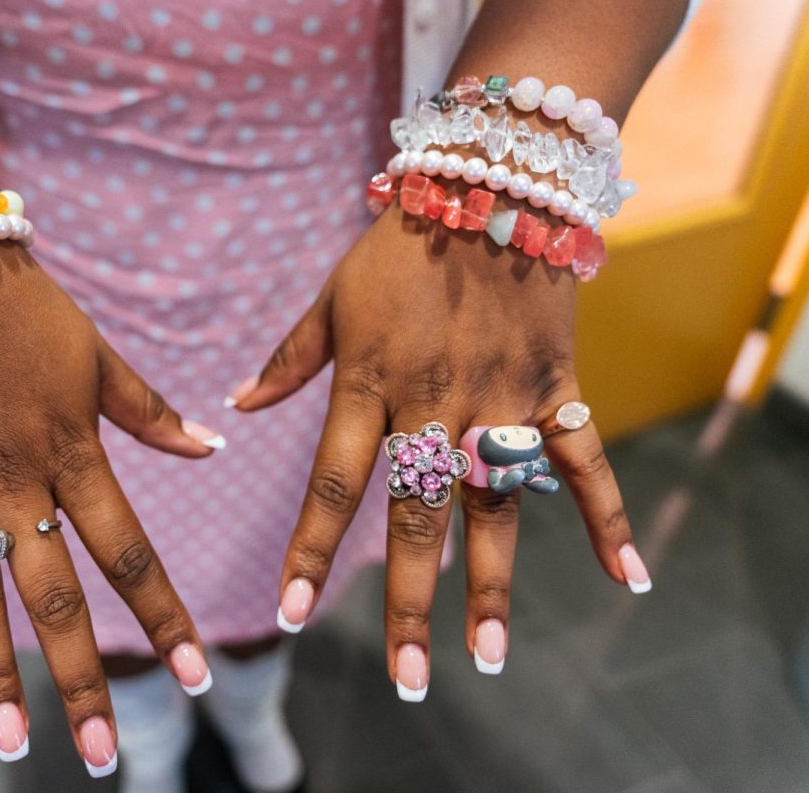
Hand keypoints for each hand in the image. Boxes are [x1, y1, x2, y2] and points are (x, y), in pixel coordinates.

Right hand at [0, 178, 217, 769]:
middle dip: (84, 678)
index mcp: (69, 452)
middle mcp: (10, 480)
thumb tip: (213, 447)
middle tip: (107, 755)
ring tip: (11, 745)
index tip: (197, 676)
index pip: (128, 552)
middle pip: (53, 596)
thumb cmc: (25, 303)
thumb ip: (150, 412)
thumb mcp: (98, 354)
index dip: (164, 617)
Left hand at [232, 201, 649, 693]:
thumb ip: (287, 360)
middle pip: (415, 517)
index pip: (332, 483)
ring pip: (495, 507)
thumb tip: (232, 410)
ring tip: (486, 657)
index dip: (308, 551)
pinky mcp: (556, 387)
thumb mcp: (330, 297)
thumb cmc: (397, 244)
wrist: (489, 180)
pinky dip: (607, 517)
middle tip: (407, 676)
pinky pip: (584, 460)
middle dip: (407, 602)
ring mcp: (500, 399)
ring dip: (492, 585)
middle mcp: (433, 402)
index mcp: (368, 383)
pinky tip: (625, 577)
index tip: (289, 615)